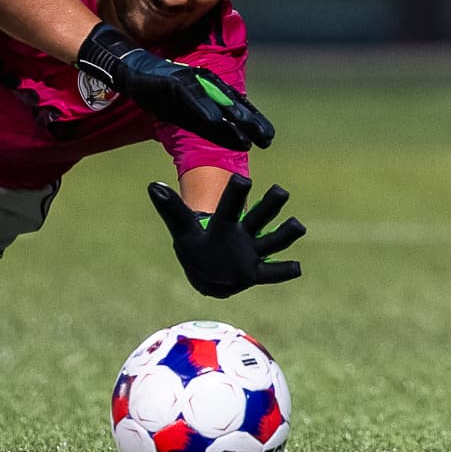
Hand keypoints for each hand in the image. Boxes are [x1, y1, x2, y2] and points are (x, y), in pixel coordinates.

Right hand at [78, 24, 275, 150]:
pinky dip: (203, 108)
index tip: (266, 137)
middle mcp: (202, 84)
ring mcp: (189, 81)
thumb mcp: (179, 107)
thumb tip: (208, 132)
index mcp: (205, 91)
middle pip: (231, 104)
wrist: (129, 68)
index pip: (232, 107)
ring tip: (247, 129)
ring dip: (232, 114)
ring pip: (216, 99)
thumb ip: (195, 117)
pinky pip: (191, 97)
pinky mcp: (174, 81)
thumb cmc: (155, 89)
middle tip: (267, 138)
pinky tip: (215, 120)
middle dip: (249, 121)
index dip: (250, 121)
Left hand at [149, 176, 303, 299]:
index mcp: (224, 222)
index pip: (230, 206)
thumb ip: (172, 209)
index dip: (235, 194)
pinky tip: (297, 267)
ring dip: (284, 235)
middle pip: (258, 218)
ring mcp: (250, 252)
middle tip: (281, 191)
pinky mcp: (254, 272)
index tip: (243, 179)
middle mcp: (242, 234)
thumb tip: (152, 185)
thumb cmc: (195, 245)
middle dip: (269, 206)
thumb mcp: (182, 228)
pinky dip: (283, 271)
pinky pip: (270, 272)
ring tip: (297, 225)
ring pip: (271, 241)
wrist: (204, 270)